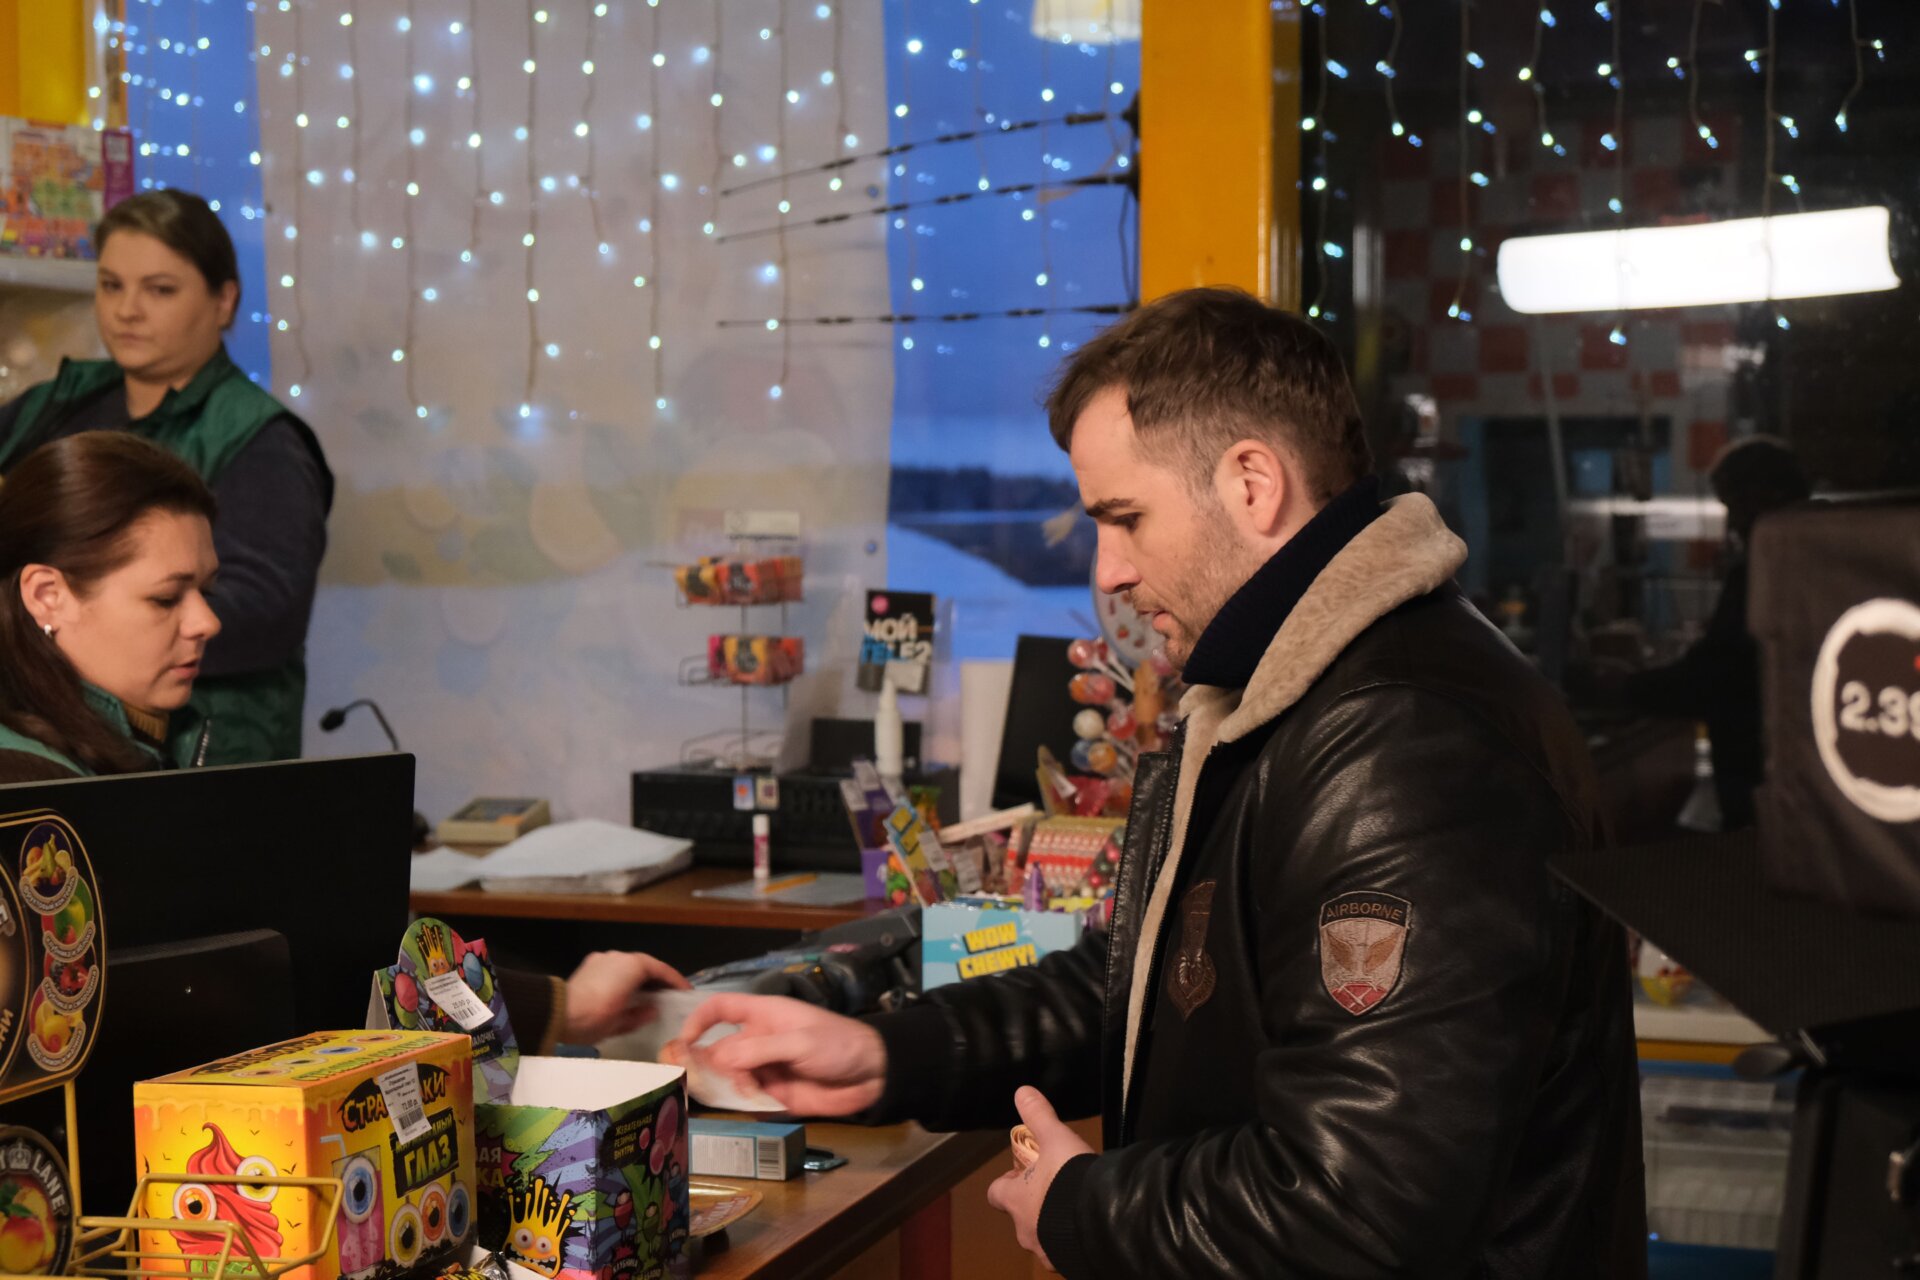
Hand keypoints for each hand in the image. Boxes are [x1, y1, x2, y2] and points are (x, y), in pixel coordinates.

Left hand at [563, 951, 690, 1043]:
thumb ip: (641, 1014)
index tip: (686, 992)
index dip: (676, 981)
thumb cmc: (593, 1018)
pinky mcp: (590, 964)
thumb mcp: (621, 1023)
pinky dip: (625, 976)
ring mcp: (603, 958)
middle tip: (669, 994)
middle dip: (658, 979)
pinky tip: (625, 991)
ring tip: (648, 993)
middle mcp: (619, 956)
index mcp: (632, 966)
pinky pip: (615, 967)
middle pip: (646, 964)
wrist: (556, 1014)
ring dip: (641, 977)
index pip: (661, 970)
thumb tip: (652, 1009)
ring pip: (629, 965)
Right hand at [664, 993, 886, 1115]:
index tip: (683, 1041)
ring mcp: (764, 1068)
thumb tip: (717, 1059)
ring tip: (741, 1090)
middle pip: (718, 1048)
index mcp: (763, 1015)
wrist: (873, 1076)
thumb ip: (759, 1049)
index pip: (721, 1008)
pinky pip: (747, 1099)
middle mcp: (758, 1041)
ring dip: (727, 1085)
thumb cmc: (839, 1045)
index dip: (698, 1020)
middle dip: (705, 1062)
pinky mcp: (774, 1094)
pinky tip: (753, 1102)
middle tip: (692, 1079)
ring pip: (729, 1077)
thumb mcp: (800, 1042)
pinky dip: (743, 1102)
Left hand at [986, 1087, 1092, 1271]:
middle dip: (1034, 1203)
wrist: (1103, 1221)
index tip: (1022, 1173)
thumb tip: (1023, 1092)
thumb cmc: (1071, 1181)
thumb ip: (1039, 1116)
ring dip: (1052, 1222)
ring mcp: (1045, 1250)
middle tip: (1055, 1187)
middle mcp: (1025, 1230)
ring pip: (1042, 1235)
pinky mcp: (1067, 1262)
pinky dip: (1071, 1238)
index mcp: (1016, 1200)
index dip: (1006, 1182)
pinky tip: (1087, 1226)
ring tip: (1074, 1207)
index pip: (996, 1193)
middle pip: (1020, 1215)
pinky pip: (1064, 1250)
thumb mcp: (1056, 1139)